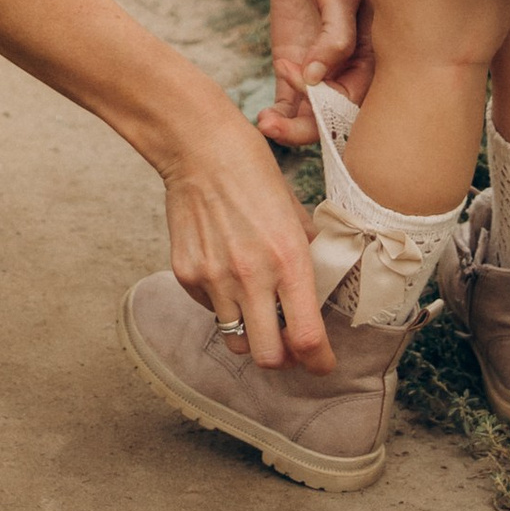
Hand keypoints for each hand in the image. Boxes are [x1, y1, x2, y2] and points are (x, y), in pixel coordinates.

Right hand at [160, 104, 332, 370]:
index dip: (320, 362)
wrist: (199, 147)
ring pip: (236, 340)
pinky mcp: (186, 275)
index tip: (323, 363)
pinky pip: (210, 310)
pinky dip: (223, 304)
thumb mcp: (294, 210)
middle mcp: (251, 276)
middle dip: (283, 359)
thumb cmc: (253, 170)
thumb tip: (317, 285)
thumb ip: (306, 252)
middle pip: (269, 357)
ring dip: (252, 334)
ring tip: (257, 310)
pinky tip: (227, 273)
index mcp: (288, 259)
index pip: (308, 338)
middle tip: (289, 346)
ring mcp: (214, 279)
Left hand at [255, 0, 370, 146]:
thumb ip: (335, 37)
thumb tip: (317, 79)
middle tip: (275, 125)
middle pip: (332, 115)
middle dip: (306, 128)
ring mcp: (318, 67)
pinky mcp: (293, 60)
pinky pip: (289, 97)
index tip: (304, 87)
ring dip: (289, 126)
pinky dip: (279, 112)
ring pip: (308, 113)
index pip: (356, 99)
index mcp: (372, 56)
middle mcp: (348, 68)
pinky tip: (265, 115)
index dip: (331, 105)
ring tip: (266, 123)